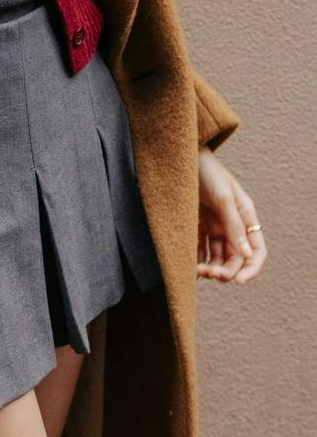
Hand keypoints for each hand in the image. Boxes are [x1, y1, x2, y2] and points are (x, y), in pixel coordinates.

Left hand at [197, 146, 266, 283]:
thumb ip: (234, 225)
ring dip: (209, 269)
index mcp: (245, 216)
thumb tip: (246, 254)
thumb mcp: (223, 196)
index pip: (256, 251)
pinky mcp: (195, 226)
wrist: (180, 155)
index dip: (251, 269)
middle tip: (208, 273)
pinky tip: (186, 267)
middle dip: (225, 271)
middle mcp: (231, 225)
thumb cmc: (206, 170)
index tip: (237, 280)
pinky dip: (194, 261)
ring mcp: (213, 226)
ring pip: (215, 258)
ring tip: (195, 271)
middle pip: (234, 259)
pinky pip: (198, 250)